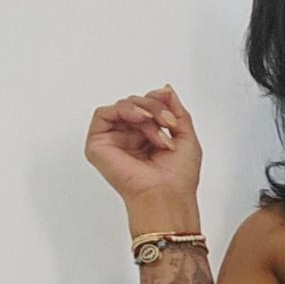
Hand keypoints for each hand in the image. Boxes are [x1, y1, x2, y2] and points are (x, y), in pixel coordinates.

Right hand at [85, 84, 201, 206]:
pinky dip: (124, 110)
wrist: (167, 194)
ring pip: (123, 106)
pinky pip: (103, 113)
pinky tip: (139, 119)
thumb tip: (166, 89)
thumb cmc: (177, 178)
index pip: (147, 106)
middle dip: (155, 108)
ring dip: (145, 111)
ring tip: (157, 130)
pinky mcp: (98, 144)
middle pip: (135, 103)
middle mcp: (129, 138)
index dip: (159, 102)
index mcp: (147, 137)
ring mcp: (114, 141)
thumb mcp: (186, 135)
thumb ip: (176, 110)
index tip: (172, 114)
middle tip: (168, 123)